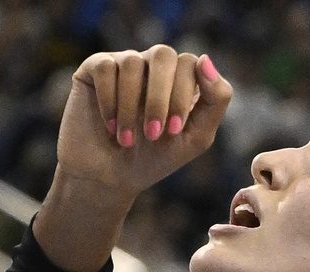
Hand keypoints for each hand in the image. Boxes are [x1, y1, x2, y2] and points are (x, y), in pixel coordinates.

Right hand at [55, 46, 231, 197]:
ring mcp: (123, 63)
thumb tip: (205, 58)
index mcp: (181, 78)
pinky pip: (105, 68)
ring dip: (131, 106)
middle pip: (164, 55)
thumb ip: (215, 100)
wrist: (109, 178)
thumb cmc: (155, 158)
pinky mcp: (94, 68)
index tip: (174, 129)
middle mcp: (153, 66)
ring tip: (127, 139)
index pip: (190, 63)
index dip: (183, 94)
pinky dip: (109, 100)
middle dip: (160, 98)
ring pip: (132, 63)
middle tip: (152, 134)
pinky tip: (110, 125)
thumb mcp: (196, 137)